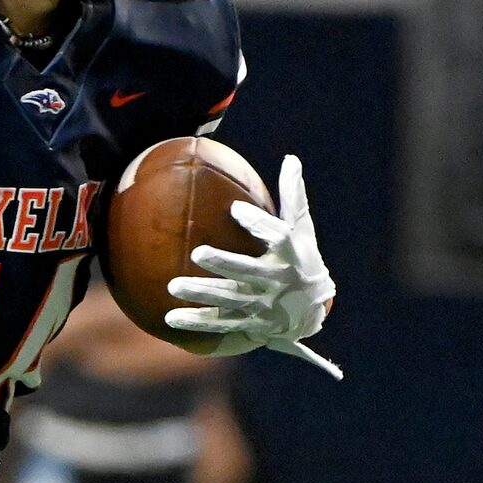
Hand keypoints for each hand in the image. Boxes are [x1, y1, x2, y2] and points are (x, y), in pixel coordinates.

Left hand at [165, 154, 342, 378]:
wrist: (311, 312)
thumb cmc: (301, 261)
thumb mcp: (303, 231)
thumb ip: (293, 198)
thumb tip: (291, 158)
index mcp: (292, 254)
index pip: (277, 236)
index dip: (258, 223)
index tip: (235, 209)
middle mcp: (278, 280)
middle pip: (248, 271)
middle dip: (224, 263)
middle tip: (197, 253)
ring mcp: (263, 305)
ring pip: (229, 299)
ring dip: (201, 294)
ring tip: (173, 285)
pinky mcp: (249, 324)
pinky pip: (221, 323)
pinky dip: (197, 322)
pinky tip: (170, 317)